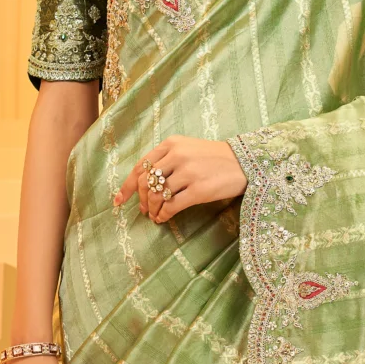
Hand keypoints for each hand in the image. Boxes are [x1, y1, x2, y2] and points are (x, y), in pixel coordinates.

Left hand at [116, 137, 246, 223]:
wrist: (245, 163)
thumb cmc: (215, 158)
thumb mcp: (188, 149)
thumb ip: (167, 159)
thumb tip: (145, 184)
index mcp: (171, 144)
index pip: (141, 166)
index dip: (128, 186)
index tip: (119, 200)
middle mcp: (177, 156)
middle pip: (146, 182)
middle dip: (141, 200)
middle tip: (144, 210)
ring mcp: (188, 173)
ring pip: (157, 196)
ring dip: (153, 210)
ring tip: (155, 216)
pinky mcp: (199, 190)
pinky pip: (171, 206)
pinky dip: (164, 215)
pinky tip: (164, 219)